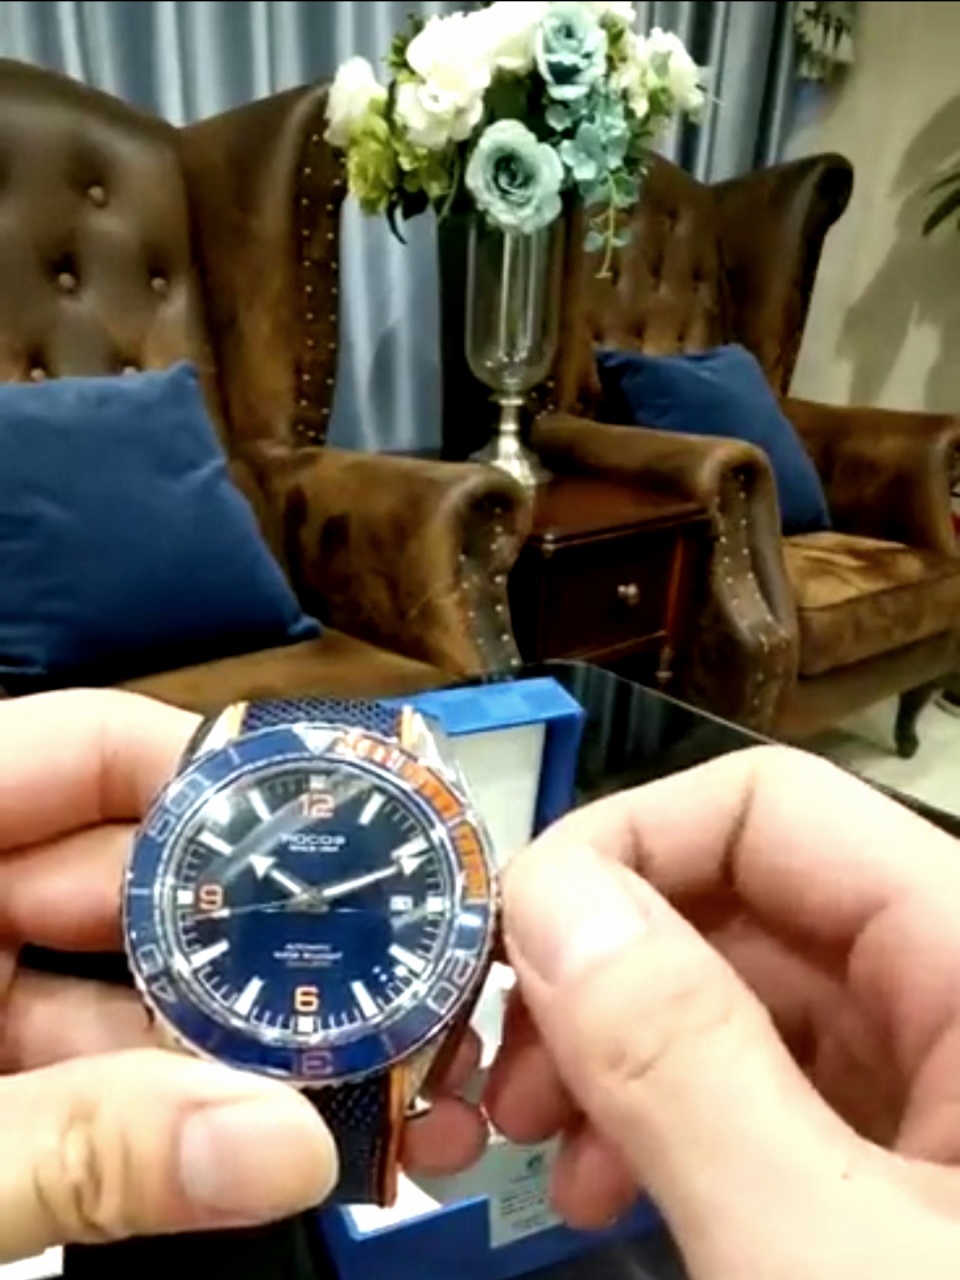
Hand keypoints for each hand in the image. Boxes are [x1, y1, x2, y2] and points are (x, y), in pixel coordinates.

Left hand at [0, 690, 484, 1261]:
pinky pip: (93, 1059)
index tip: (342, 831)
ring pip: (131, 983)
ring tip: (364, 1075)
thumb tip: (283, 1151)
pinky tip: (268, 1131)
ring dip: (242, 1035)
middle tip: (393, 973)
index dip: (218, 774)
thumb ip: (82, 1149)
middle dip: (271, 931)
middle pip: (140, 875)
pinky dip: (174, 1095)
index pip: (87, 748)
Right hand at [485, 746, 959, 1279]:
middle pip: (745, 911)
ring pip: (743, 1006)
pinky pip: (772, 1097)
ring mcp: (946, 1087)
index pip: (775, 806)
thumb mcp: (821, 1249)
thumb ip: (683, 1062)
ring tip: (542, 1156)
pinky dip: (673, 1128)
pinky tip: (609, 1194)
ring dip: (616, 1062)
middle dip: (598, 980)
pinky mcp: (918, 1168)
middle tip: (502, 1082)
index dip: (622, 845)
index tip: (501, 948)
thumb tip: (546, 891)